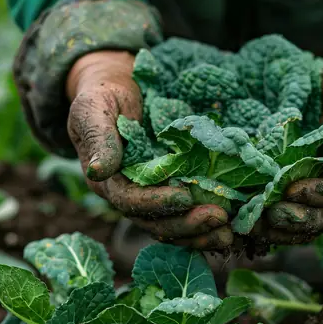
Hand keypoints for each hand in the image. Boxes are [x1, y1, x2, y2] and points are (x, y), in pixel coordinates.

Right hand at [66, 51, 232, 248]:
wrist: (122, 89)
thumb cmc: (104, 96)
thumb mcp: (93, 110)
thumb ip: (98, 139)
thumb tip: (97, 171)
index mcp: (107, 180)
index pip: (129, 201)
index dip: (155, 203)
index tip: (184, 198)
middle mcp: (129, 195)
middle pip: (155, 222)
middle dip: (186, 224)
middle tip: (219, 218)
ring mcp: (152, 196)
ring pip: (173, 225)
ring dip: (200, 233)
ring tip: (228, 233)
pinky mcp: (172, 190)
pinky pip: (187, 214)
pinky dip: (206, 225)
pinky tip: (229, 226)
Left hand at [261, 38, 322, 243]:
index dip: (321, 194)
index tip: (292, 190)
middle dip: (300, 218)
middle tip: (268, 215)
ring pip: (315, 219)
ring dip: (286, 226)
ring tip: (256, 226)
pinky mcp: (319, 184)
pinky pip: (303, 210)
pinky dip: (283, 220)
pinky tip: (258, 222)